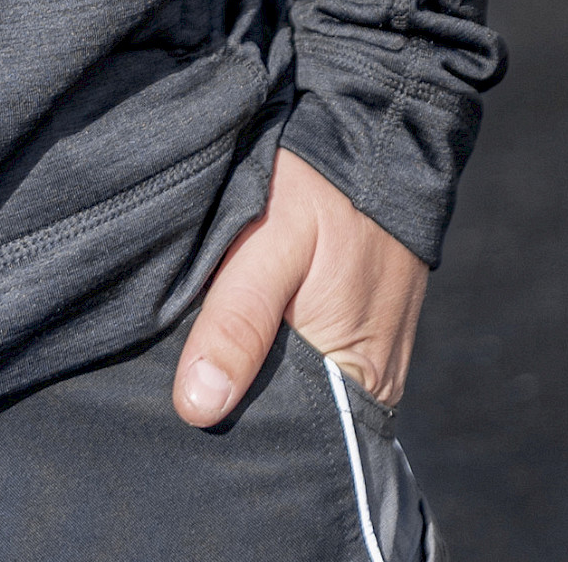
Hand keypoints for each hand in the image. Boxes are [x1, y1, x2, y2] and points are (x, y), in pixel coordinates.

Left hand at [173, 146, 427, 425]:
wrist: (380, 130)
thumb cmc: (326, 184)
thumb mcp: (275, 239)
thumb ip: (240, 320)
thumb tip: (198, 406)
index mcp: (357, 377)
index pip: (286, 437)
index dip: (234, 422)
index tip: (188, 403)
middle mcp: (372, 385)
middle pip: (291, 417)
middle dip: (241, 400)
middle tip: (188, 368)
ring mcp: (372, 362)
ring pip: (298, 390)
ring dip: (258, 372)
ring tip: (211, 345)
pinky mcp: (364, 335)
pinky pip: (314, 364)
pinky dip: (279, 350)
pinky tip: (244, 327)